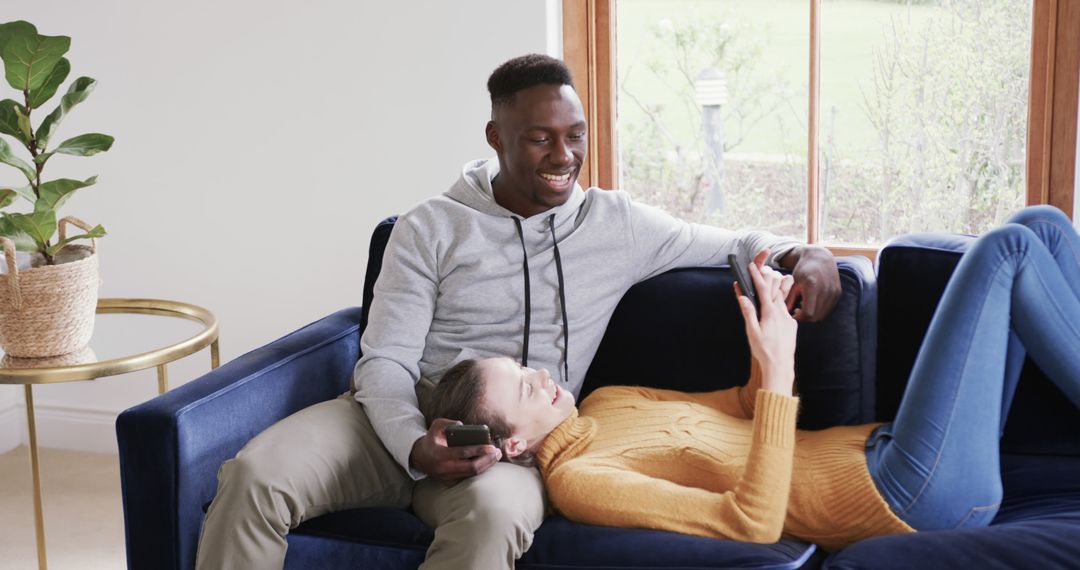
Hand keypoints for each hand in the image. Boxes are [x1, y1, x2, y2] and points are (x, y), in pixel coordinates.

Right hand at [409, 418, 501, 485]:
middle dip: (487, 460)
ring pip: (471, 474)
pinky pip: (468, 477)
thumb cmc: (431, 439)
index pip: (463, 453)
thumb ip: (447, 422)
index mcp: (440, 454)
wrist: (419, 458)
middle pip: (471, 468)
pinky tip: (487, 463)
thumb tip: (462, 425)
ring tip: (496, 456)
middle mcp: (444, 468)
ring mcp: (447, 477)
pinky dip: (479, 470)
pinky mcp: (450, 482)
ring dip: (486, 466)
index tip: (491, 447)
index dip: (479, 450)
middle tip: (497, 453)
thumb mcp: (435, 426)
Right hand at [735, 250, 796, 394]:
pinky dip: (781, 303)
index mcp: (770, 313)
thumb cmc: (764, 351)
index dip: (757, 276)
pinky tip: (778, 305)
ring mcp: (788, 318)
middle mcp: (781, 313)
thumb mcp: (752, 332)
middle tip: (763, 266)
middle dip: (768, 277)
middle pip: (775, 290)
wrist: (781, 366)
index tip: (752, 266)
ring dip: (778, 288)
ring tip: (778, 278)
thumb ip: (748, 313)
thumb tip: (743, 297)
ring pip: (783, 299)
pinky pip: (786, 310)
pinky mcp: (792, 325)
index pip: (762, 289)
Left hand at [781, 246, 840, 321]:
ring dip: (812, 315)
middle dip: (805, 318)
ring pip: (822, 315)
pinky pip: (828, 309)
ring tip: (803, 307)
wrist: (819, 257)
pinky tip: (811, 303)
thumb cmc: (802, 270)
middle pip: (816, 316)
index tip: (792, 313)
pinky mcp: (838, 293)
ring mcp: (834, 292)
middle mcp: (826, 290)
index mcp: (812, 286)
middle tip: (796, 312)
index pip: (808, 313)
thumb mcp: (792, 283)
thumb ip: (788, 299)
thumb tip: (783, 315)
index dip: (799, 317)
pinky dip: (819, 310)